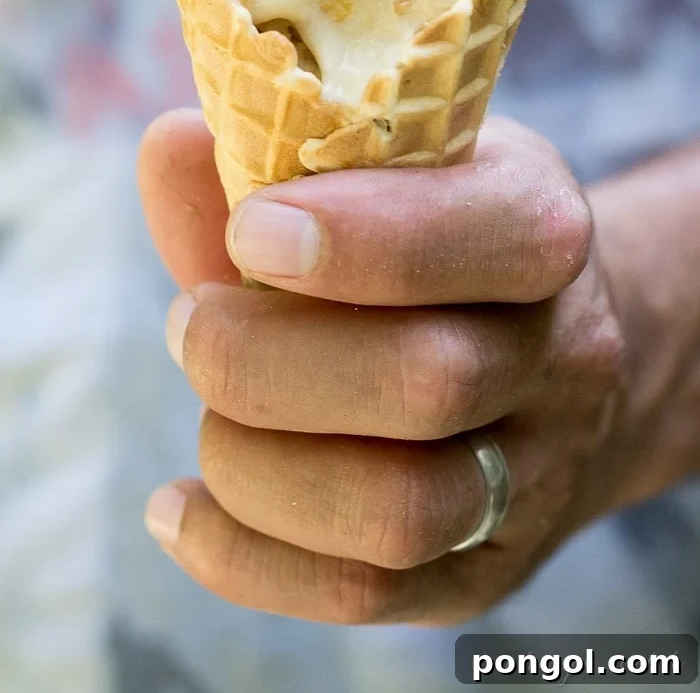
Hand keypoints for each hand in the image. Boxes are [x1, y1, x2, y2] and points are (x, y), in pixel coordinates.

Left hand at [138, 109, 628, 625]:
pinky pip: (364, 592)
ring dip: (254, 464)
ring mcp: (533, 476)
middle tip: (190, 323)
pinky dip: (244, 556)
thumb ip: (274, 162)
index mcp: (541, 226)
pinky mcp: (483, 566)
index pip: (493, 235)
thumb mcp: (389, 173)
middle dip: (267, 359)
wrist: (552, 358)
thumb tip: (173, 146)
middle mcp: (560, 357)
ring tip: (207, 412)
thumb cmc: (441, 244)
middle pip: (428, 382)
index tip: (247, 231)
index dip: (359, 240)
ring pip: (396, 510)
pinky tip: (180, 508)